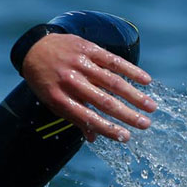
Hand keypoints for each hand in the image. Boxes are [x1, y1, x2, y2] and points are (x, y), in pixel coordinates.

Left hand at [22, 33, 157, 142]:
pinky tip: (146, 80)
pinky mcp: (89, 49)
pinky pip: (113, 60)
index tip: (126, 137)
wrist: (35, 48)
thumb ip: (74, 117)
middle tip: (145, 124)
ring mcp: (80, 64)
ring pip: (112, 82)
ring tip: (151, 107)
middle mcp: (70, 81)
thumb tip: (94, 138)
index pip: (87, 118)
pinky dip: (131, 70)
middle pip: (104, 101)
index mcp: (59, 99)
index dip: (107, 129)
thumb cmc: (46, 81)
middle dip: (127, 115)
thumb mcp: (52, 101)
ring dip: (135, 95)